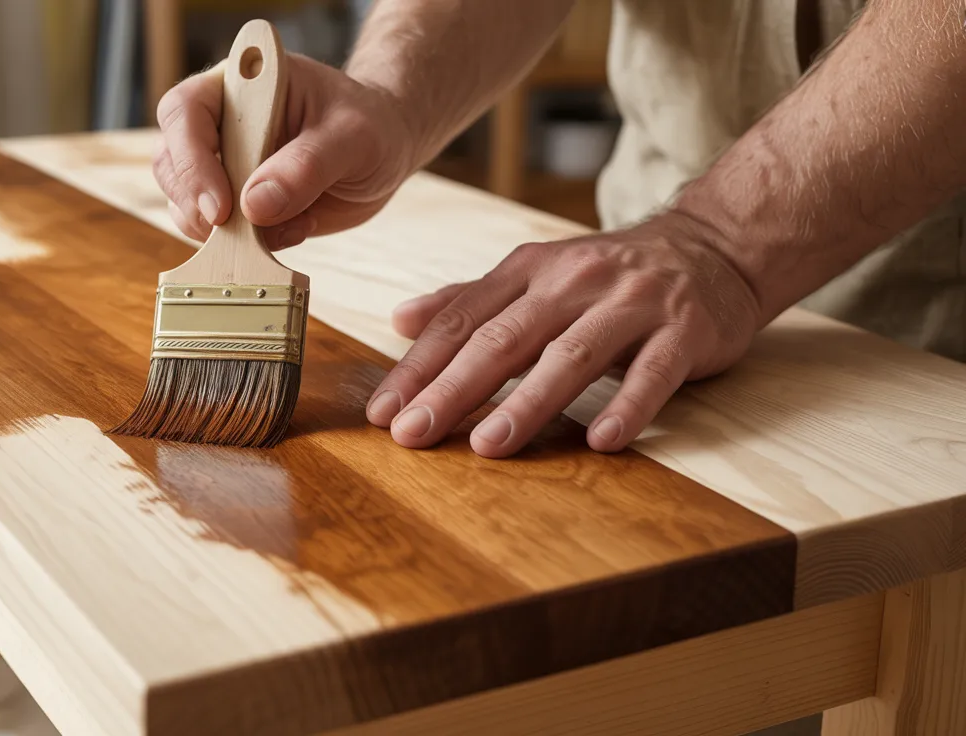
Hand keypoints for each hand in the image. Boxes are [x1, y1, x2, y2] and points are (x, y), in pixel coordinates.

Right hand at [153, 54, 415, 249]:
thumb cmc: (370, 124)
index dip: (191, 160)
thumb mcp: (352, 137)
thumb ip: (306, 167)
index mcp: (242, 85)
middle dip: (198, 205)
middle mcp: (220, 122)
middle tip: (241, 232)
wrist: (384, 149)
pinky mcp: (235, 202)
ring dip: (226, 232)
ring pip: (186, 203)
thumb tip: (255, 206)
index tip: (221, 207)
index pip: (185, 111)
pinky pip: (218, 232)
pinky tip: (293, 230)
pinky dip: (246, 245)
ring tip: (291, 226)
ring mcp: (223, 164)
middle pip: (172, 162)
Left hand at [365, 215, 762, 456]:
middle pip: (505, 339)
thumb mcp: (538, 274)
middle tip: (413, 435)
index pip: (463, 321)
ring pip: (571, 356)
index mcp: (531, 269)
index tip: (382, 412)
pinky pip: (653, 373)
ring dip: (526, 402)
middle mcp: (575, 281)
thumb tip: (400, 320)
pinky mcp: (685, 330)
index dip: (419, 367)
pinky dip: (628, 406)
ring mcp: (632, 304)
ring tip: (487, 445)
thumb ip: (471, 299)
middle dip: (453, 389)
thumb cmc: (611, 275)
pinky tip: (602, 440)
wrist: (714, 246)